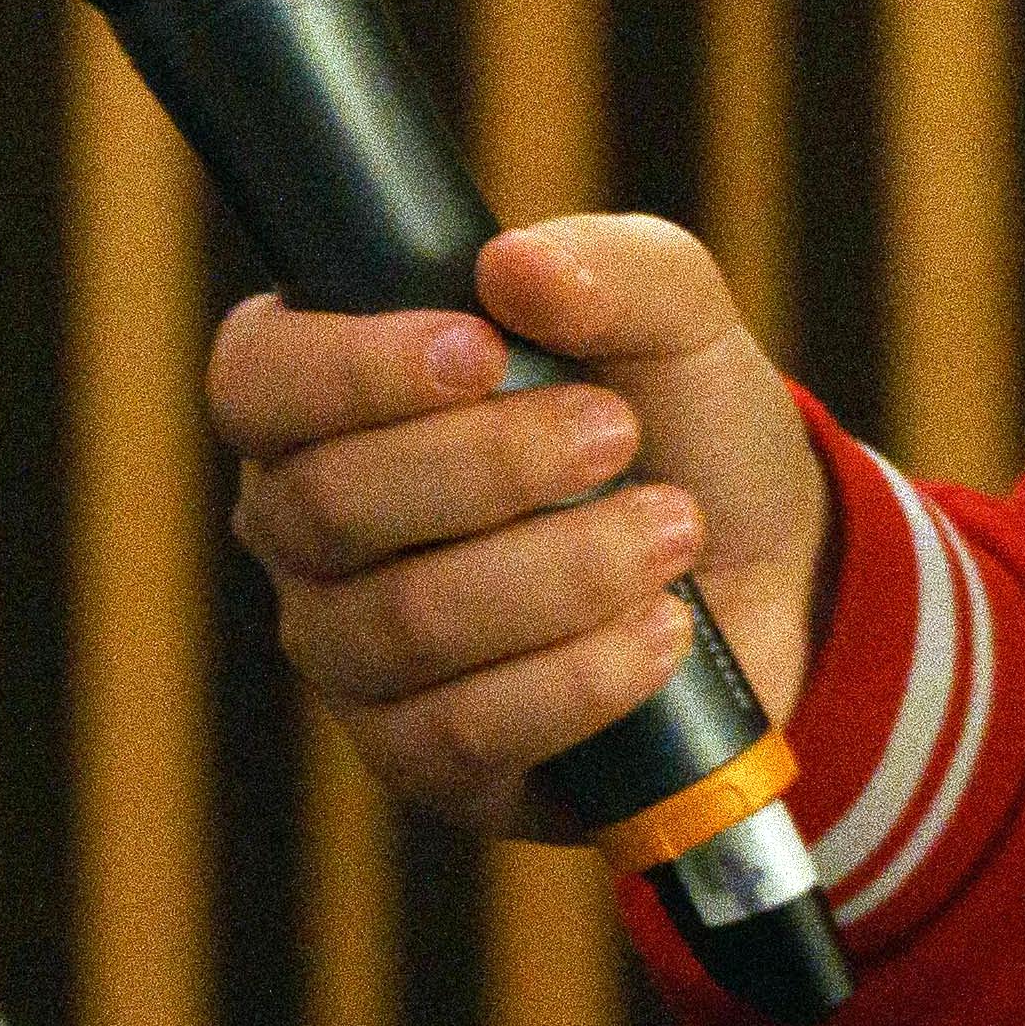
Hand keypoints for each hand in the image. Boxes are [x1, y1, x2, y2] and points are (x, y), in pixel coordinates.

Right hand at [204, 215, 834, 845]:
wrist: (766, 567)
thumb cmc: (677, 418)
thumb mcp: (673, 314)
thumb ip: (608, 265)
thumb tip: (515, 268)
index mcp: (325, 397)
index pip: (258, 380)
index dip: (350, 371)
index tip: (483, 352)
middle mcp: (307, 529)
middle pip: (327, 506)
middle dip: (493, 466)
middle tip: (618, 431)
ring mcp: (353, 653)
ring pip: (404, 622)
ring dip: (561, 570)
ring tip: (672, 530)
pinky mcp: (422, 760)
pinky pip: (460, 732)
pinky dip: (578, 677)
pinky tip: (662, 633)